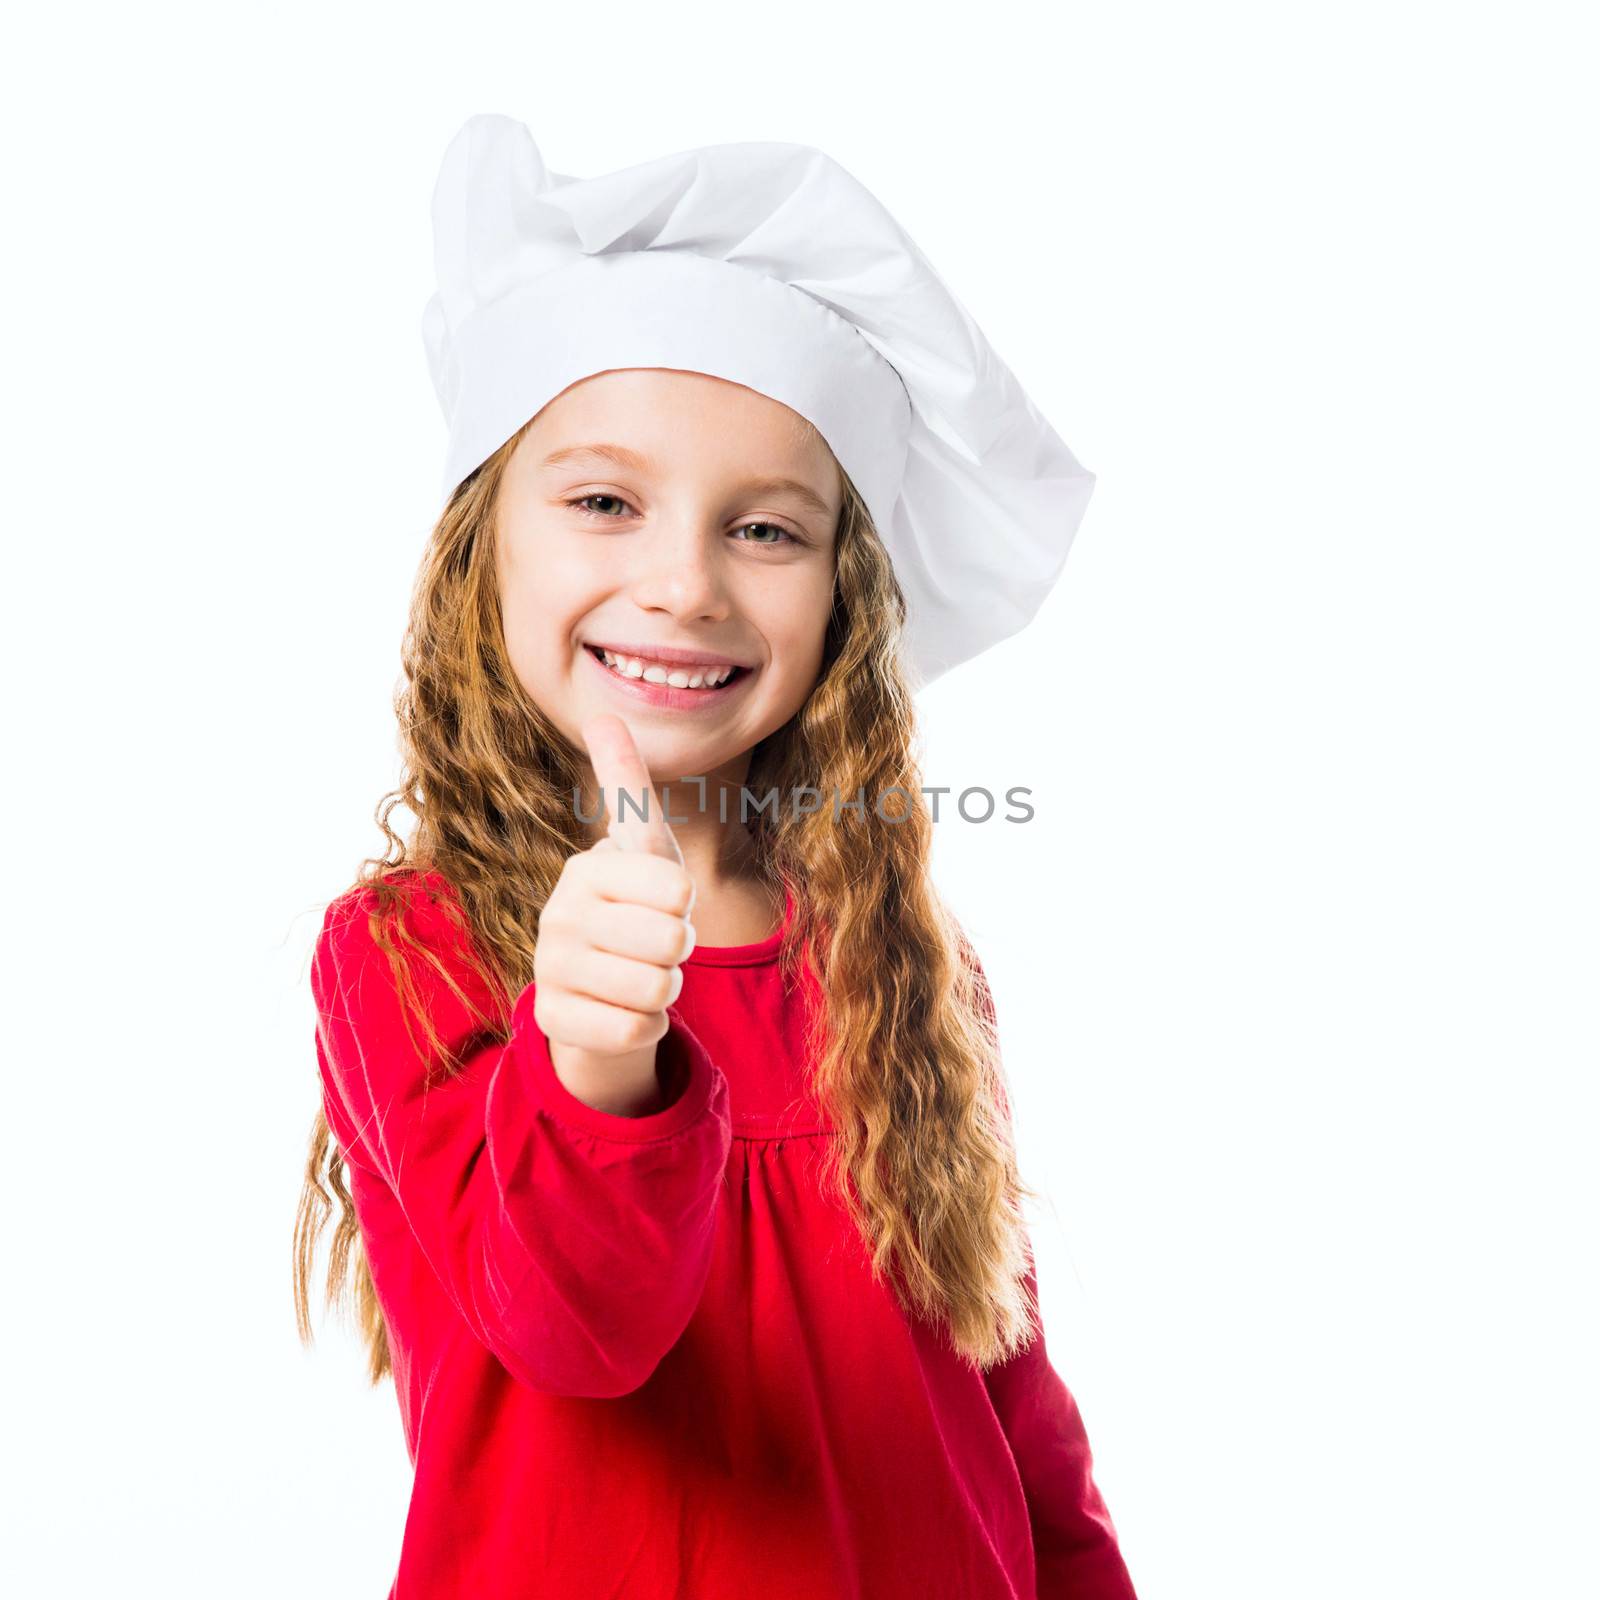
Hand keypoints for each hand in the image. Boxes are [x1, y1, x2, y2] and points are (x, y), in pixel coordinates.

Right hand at [532, 714, 697, 1114]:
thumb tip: (603, 714)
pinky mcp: (553, 1020)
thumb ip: (627, 783)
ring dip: (664, 989)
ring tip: (639, 973)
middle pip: (670, 943)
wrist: (595, 981)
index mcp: (586, 869)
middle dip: (677, 950)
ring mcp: (550, 969)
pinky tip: (622, 1008)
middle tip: (650, 943)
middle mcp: (558, 916)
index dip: (683, 906)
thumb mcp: (641, 846)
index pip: (677, 891)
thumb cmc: (631, 904)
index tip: (659, 903)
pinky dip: (647, 1025)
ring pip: (656, 989)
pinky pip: (637, 1031)